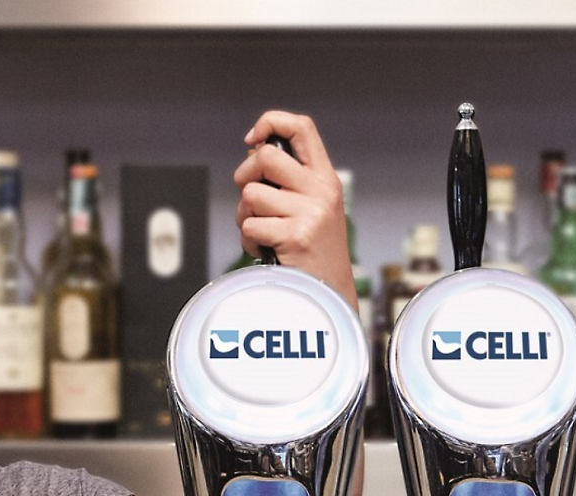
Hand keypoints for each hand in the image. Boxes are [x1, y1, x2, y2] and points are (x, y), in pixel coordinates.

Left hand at [234, 110, 358, 311]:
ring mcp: (309, 212)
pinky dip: (248, 240)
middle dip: (244, 175)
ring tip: (261, 231)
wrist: (330, 293)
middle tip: (250, 197)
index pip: (301, 127)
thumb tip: (254, 151)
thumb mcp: (314, 208)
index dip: (271, 122)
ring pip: (251, 194)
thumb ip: (290, 181)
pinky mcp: (295, 235)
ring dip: (244, 215)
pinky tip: (264, 249)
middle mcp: (320, 190)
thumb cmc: (315, 252)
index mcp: (325, 178)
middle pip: (265, 157)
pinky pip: (251, 225)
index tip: (253, 139)